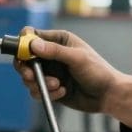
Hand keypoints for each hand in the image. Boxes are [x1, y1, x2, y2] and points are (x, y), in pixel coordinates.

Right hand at [14, 28, 131, 125]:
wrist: (108, 96)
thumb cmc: (98, 72)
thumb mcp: (77, 58)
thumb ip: (55, 51)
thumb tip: (33, 45)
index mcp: (58, 40)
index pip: (32, 35)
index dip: (23, 43)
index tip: (24, 54)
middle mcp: (51, 54)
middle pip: (24, 58)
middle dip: (26, 69)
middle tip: (30, 76)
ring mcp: (49, 71)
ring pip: (28, 77)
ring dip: (40, 83)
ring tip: (57, 86)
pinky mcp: (50, 87)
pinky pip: (36, 90)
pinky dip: (47, 93)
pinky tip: (62, 92)